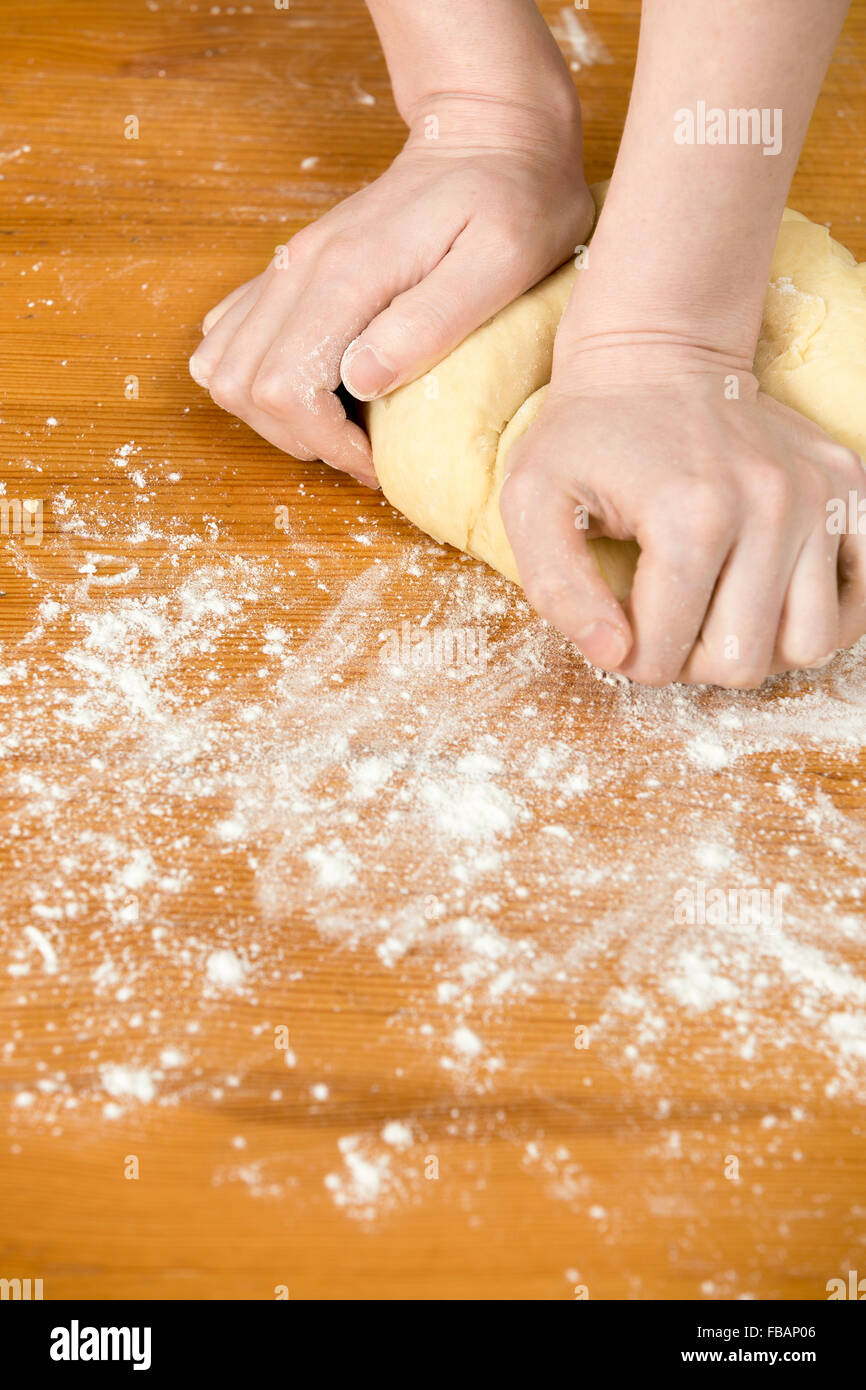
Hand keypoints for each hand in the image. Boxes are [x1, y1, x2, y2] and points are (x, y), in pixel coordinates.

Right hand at [189, 94, 593, 486]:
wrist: (487, 130)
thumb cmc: (514, 198)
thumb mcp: (501, 262)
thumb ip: (430, 321)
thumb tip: (361, 380)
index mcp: (348, 275)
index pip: (286, 389)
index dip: (325, 444)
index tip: (377, 459)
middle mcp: (302, 268)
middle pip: (242, 386)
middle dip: (298, 438)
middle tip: (363, 447)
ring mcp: (290, 264)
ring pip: (222, 366)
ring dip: (270, 414)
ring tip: (337, 423)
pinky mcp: (293, 266)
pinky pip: (230, 333)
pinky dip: (255, 376)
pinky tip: (315, 385)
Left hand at [500, 349, 865, 686]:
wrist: (656, 351)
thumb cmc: (587, 432)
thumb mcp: (532, 501)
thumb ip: (558, 590)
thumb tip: (615, 655)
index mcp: (690, 516)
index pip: (665, 655)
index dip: (628, 656)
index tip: (616, 622)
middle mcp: (770, 506)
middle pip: (741, 662)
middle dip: (691, 659)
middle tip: (665, 618)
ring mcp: (819, 496)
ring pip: (807, 645)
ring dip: (756, 646)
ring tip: (716, 611)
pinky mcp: (849, 489)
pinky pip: (860, 599)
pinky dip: (821, 617)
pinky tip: (772, 599)